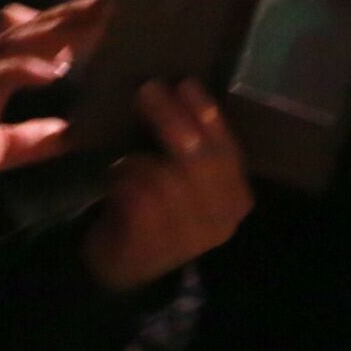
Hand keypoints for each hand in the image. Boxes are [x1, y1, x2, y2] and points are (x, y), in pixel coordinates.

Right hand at [0, 0, 101, 208]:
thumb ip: (32, 138)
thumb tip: (71, 135)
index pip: (29, 31)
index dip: (65, 18)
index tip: (105, 11)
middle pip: (32, 23)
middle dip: (76, 11)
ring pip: (19, 36)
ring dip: (62, 27)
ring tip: (103, 21)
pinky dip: (28, 67)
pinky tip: (56, 70)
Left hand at [83, 80, 253, 289]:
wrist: (123, 267)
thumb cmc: (157, 210)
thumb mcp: (187, 180)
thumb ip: (194, 147)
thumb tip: (180, 88)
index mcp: (235, 199)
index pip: (229, 151)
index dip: (208, 117)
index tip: (187, 83)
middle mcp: (221, 222)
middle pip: (200, 160)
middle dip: (172, 119)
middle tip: (148, 90)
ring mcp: (188, 237)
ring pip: (166, 177)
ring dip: (141, 155)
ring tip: (126, 149)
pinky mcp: (152, 244)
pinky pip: (139, 197)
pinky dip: (124, 179)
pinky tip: (114, 177)